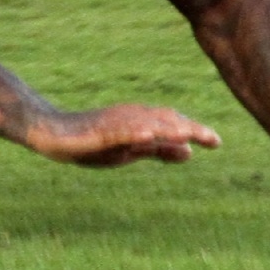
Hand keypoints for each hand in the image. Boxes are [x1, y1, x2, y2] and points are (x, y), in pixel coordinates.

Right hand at [26, 104, 220, 167]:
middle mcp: (130, 117)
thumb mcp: (130, 150)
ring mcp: (113, 123)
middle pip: (164, 119)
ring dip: (166, 128)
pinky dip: (133, 132)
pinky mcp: (97, 131)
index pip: (172, 123)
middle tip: (213, 140)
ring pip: (145, 123)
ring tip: (187, 134)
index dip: (194, 130)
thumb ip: (159, 150)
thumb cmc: (92, 141)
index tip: (217, 142)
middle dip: (188, 127)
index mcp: (140, 122)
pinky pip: (117, 132)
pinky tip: (146, 136)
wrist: (52, 134)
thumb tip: (191, 152)